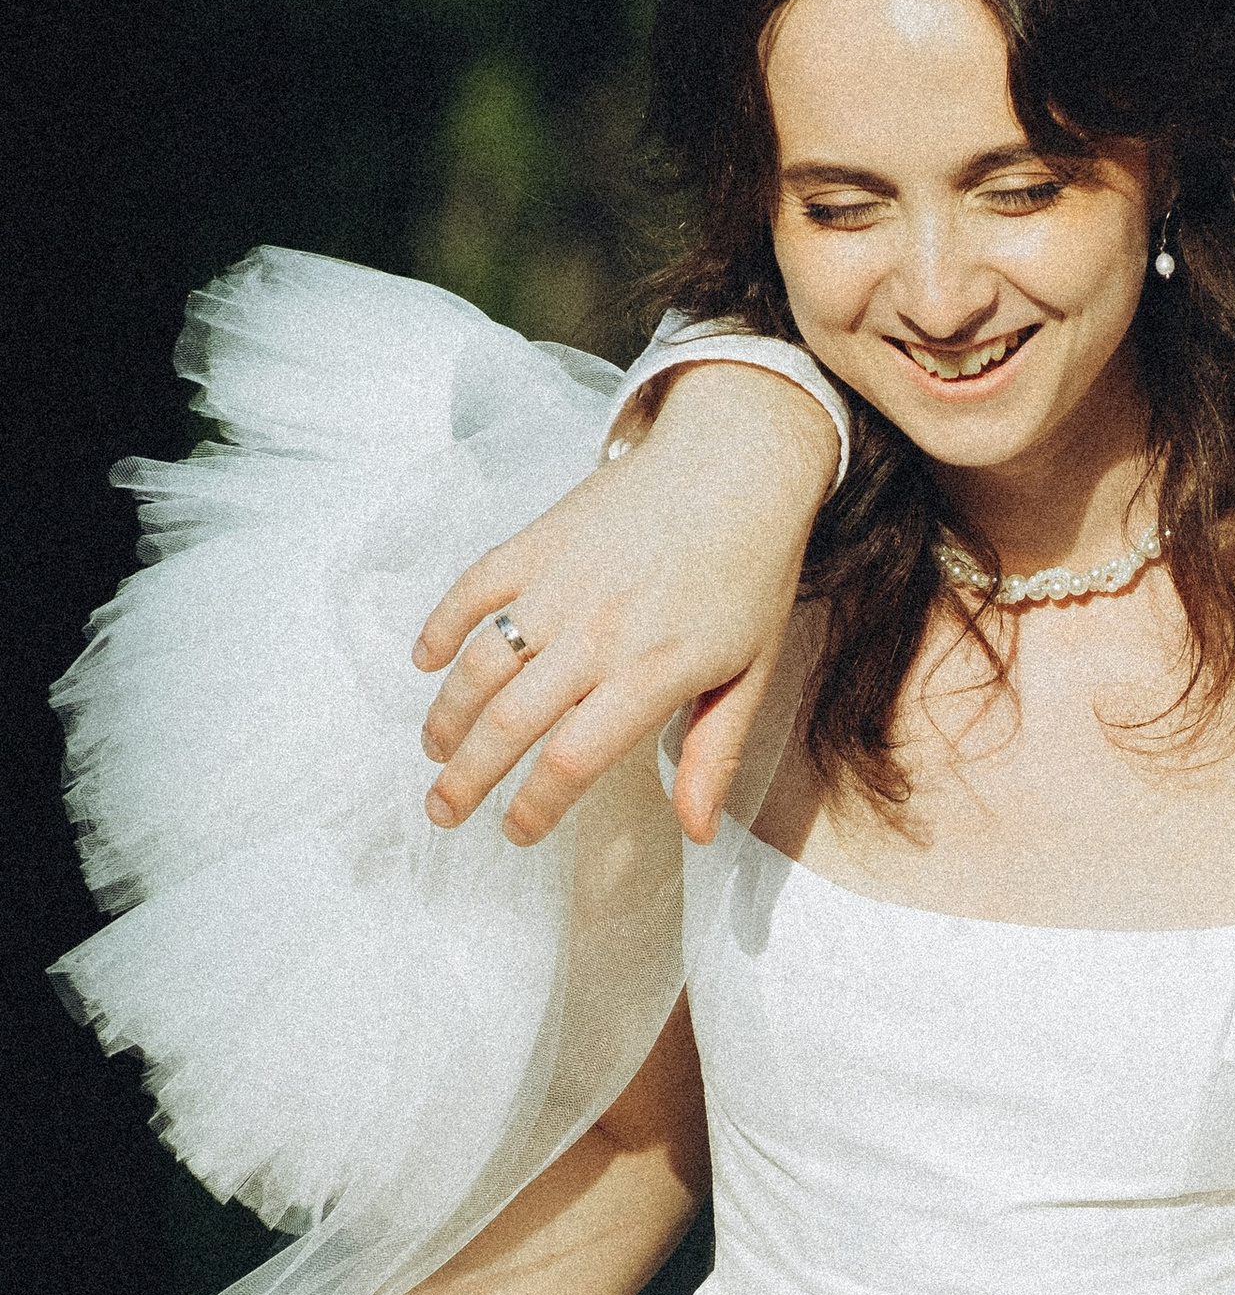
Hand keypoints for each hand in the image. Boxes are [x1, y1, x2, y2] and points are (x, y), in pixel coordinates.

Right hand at [413, 363, 836, 846]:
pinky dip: (438, 626)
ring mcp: (558, 584)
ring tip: (434, 752)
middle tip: (443, 811)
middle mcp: (595, 632)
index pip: (572, 759)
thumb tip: (698, 832)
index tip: (517, 832)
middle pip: (508, 723)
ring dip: (445, 716)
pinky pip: (471, 590)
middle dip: (464, 779)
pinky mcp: (536, 542)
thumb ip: (716, 752)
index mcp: (651, 671)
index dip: (536, 806)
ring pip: (478, 664)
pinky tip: (423, 660)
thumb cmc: (750, 573)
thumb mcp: (752, 671)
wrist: (735, 462)